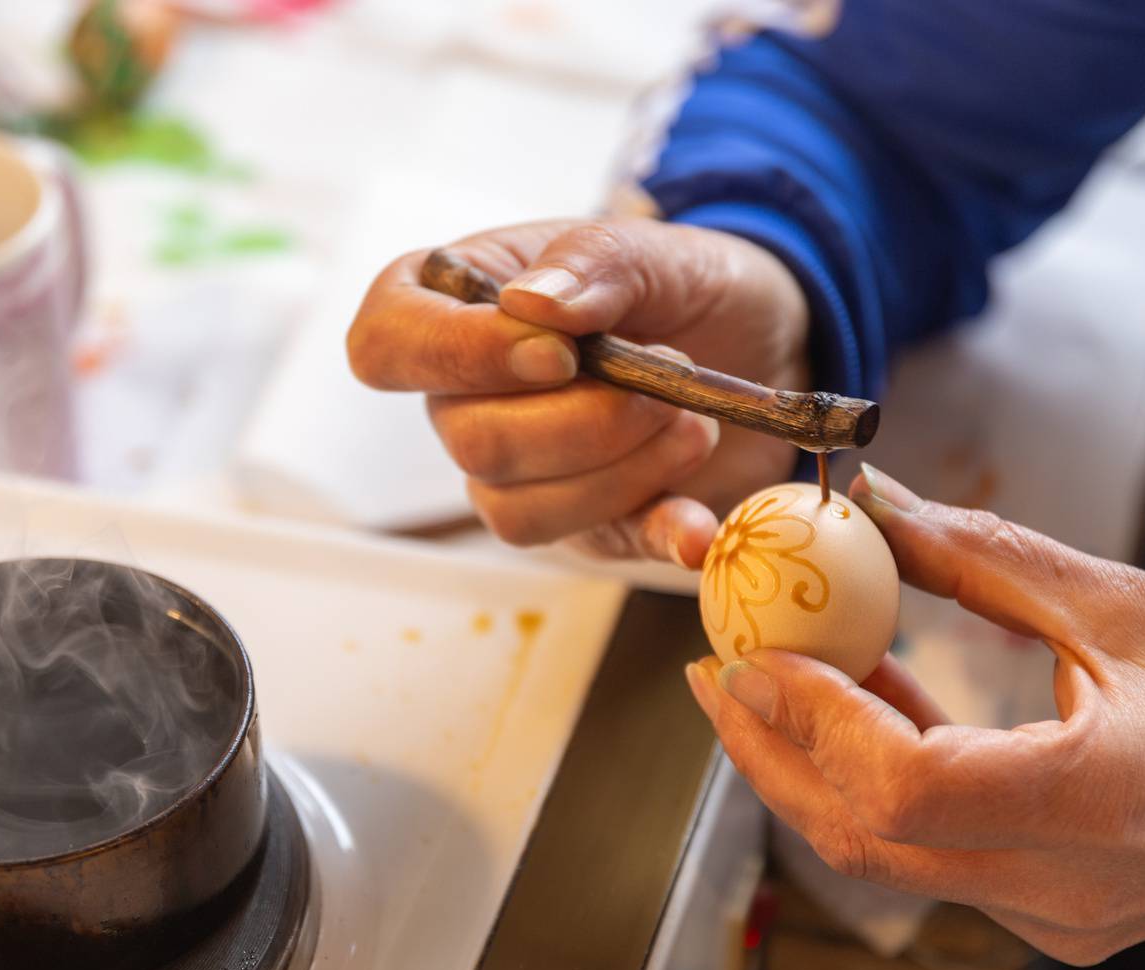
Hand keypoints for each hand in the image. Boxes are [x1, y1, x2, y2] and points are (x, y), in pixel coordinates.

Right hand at [346, 217, 805, 565]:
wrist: (759, 342)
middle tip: (668, 377)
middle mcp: (465, 401)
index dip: (457, 356)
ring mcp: (516, 475)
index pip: (385, 344)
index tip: (559, 352)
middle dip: (588, 419)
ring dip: (628, 468)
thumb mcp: (654, 246)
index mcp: (455, 307)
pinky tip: (699, 527)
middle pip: (473, 443)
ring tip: (692, 419)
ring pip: (523, 510)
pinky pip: (599, 548)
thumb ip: (594, 262)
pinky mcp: (582, 527)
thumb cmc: (682, 283)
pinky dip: (658, 535)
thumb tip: (531, 305)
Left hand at [685, 465, 1144, 964]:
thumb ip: (985, 560)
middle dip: (771, 752)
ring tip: (765, 679)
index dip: (812, 722)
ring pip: (887, 858)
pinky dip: (878, 788)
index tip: (752, 653)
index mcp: (1098, 802)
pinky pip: (931, 859)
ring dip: (815, 769)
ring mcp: (1051, 919)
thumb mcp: (1128, 605)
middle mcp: (1064, 884)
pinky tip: (857, 710)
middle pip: (865, 840)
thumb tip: (871, 505)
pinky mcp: (1046, 922)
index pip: (904, 789)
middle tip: (716, 670)